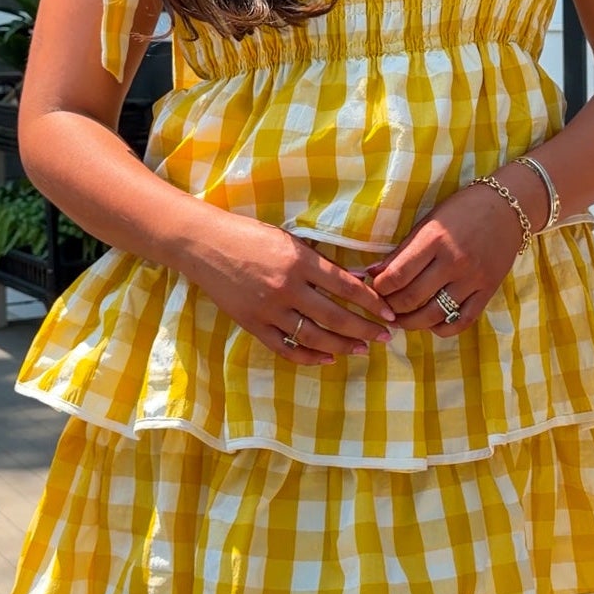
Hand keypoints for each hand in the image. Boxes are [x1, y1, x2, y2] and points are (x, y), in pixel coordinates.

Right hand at [185, 211, 395, 364]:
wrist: (203, 244)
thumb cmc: (250, 235)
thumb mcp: (289, 239)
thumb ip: (321, 262)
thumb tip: (358, 279)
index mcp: (299, 261)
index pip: (347, 287)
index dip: (372, 303)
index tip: (389, 314)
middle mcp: (287, 288)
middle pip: (336, 317)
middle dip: (365, 330)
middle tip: (385, 338)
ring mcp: (268, 309)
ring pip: (314, 337)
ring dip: (343, 346)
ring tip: (362, 349)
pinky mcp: (252, 324)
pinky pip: (286, 348)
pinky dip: (309, 357)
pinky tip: (328, 358)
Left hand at [367, 179, 532, 335]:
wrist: (508, 208)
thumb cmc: (462, 210)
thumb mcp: (428, 222)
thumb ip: (402, 251)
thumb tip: (372, 274)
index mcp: (434, 239)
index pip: (397, 276)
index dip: (379, 289)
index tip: (375, 289)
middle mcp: (454, 261)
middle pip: (411, 299)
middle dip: (390, 307)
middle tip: (384, 306)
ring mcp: (473, 279)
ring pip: (434, 315)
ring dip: (411, 323)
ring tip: (400, 320)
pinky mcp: (488, 291)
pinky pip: (462, 321)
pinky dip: (442, 329)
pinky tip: (431, 324)